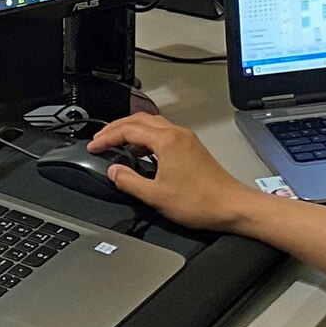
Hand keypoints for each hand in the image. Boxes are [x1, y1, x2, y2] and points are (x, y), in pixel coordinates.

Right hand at [87, 114, 256, 230]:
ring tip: (117, 144)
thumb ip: (129, 181)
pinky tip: (141, 154)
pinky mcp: (191, 148)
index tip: (94, 146)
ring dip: (132, 131)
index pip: (128, 129)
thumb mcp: (156, 196)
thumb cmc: (201, 201)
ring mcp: (186, 140)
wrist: (231, 206)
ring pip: (152, 125)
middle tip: (101, 139)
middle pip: (140, 119)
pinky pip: (163, 134)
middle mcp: (178, 134)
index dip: (106, 137)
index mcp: (167, 141)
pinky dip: (146, 139)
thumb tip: (114, 171)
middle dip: (116, 128)